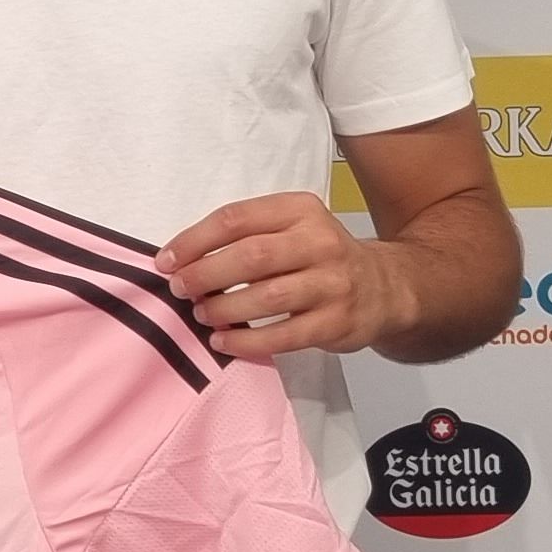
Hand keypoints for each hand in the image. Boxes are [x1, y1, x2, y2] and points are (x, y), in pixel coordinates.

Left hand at [160, 192, 408, 360]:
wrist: (384, 288)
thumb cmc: (319, 257)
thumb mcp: (291, 228)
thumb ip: (247, 235)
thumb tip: (182, 259)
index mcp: (300, 210)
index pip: (236, 219)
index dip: (194, 240)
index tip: (166, 260)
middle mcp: (320, 242)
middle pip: (251, 256)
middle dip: (206, 274)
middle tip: (181, 288)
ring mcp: (332, 283)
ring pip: (267, 296)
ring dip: (224, 307)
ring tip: (202, 314)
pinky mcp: (336, 322)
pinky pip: (283, 335)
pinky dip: (246, 340)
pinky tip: (223, 340)